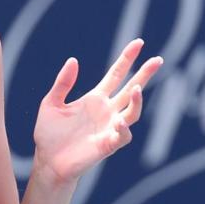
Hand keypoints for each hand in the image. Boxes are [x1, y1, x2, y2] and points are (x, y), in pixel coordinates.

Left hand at [33, 39, 163, 185]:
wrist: (47, 160)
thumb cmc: (49, 133)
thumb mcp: (51, 103)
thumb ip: (63, 83)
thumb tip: (73, 60)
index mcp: (95, 99)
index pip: (116, 75)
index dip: (126, 59)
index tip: (139, 42)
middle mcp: (107, 111)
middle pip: (131, 89)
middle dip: (144, 75)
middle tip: (158, 59)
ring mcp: (109, 127)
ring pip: (132, 112)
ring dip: (136, 101)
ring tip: (135, 89)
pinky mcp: (108, 144)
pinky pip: (122, 135)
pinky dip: (123, 128)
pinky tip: (119, 121)